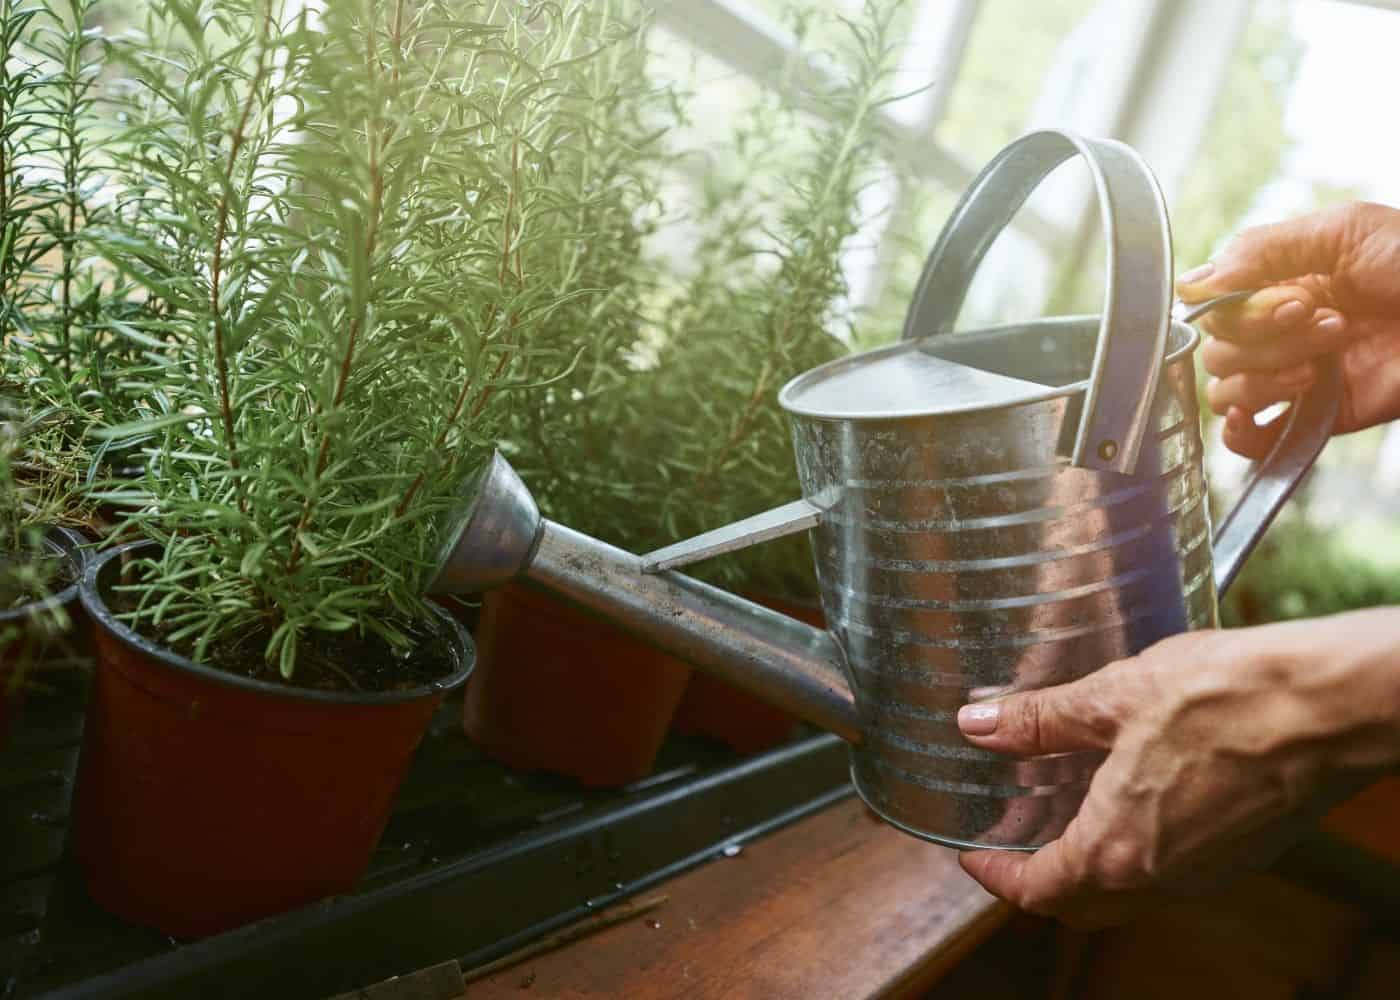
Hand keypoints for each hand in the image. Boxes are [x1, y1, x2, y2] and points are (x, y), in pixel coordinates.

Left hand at [954, 612, 1399, 928]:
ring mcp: (1208, 872)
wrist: (1330, 706)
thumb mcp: (1112, 697)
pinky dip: (1136, 855)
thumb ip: (1039, 719)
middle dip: (1038, 881)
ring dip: (1088, 870)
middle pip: (1080, 906)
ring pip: (1129, 894)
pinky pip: (1172, 874)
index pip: (1037, 893)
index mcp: (1116, 851)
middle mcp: (1161, 879)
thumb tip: (977, 724)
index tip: (972, 855)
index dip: (995, 876)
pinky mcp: (1244, 852)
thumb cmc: (1226, 698)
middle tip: (1012, 841)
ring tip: (1064, 816)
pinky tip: (1132, 800)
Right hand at [1177, 201, 1399, 458]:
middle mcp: (1278, 331)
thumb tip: (1191, 285)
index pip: (1214, 307)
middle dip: (1268, 340)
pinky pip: (1250, 438)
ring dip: (1268, 377)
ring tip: (1324, 362)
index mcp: (1278, 283)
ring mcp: (1294, 375)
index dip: (1242, 311)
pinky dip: (1239, 433)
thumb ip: (1260, 249)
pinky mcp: (1314, 415)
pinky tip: (1250, 419)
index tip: (1296, 299)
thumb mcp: (1341, 230)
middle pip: (1217, 350)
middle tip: (1331, 324)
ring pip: (1227, 390)